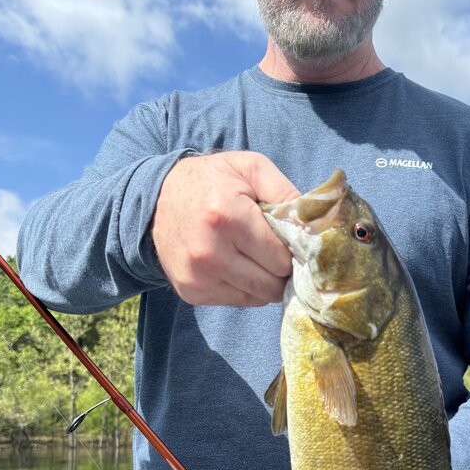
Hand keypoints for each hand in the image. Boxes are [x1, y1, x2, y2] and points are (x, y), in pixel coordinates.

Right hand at [152, 151, 298, 306]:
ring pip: (257, 298)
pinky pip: (237, 301)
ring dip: (265, 282)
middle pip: (272, 284)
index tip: (288, 240)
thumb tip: (314, 226)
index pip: (282, 258)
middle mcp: (210, 253)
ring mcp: (198, 277)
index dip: (292, 250)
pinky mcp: (191, 292)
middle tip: (276, 251)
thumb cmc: (212, 180)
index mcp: (228, 217)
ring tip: (256, 257)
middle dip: (282, 270)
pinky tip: (236, 265)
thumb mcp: (251, 168)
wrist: (155, 199)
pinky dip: (245, 288)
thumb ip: (286, 192)